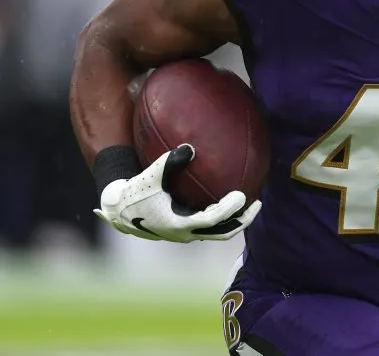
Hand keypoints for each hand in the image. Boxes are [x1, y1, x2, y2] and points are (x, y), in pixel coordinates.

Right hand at [94, 144, 260, 242]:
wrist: (118, 211)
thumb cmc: (134, 193)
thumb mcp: (150, 177)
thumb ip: (169, 162)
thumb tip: (189, 146)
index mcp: (177, 223)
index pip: (211, 220)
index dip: (229, 210)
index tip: (242, 195)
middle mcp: (185, 234)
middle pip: (223, 233)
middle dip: (242, 220)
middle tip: (257, 203)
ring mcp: (186, 234)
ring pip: (218, 233)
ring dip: (235, 221)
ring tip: (250, 204)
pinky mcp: (185, 230)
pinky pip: (210, 227)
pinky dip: (224, 217)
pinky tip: (230, 200)